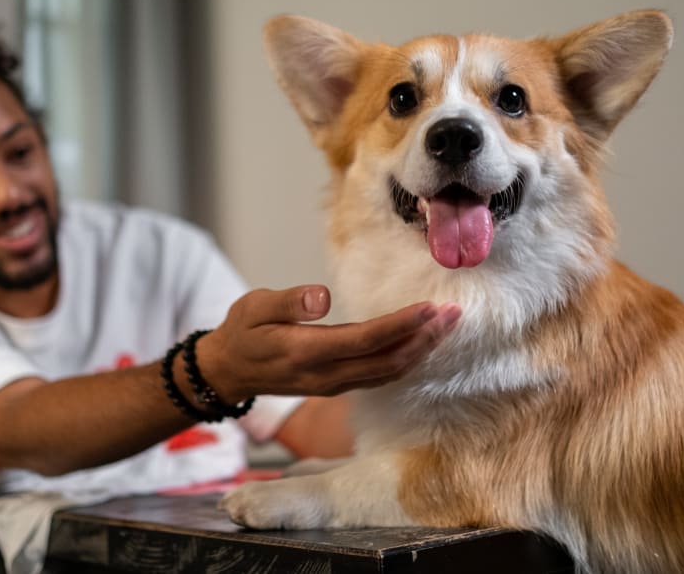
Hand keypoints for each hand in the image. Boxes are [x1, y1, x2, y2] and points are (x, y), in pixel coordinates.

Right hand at [195, 285, 460, 403]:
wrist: (229, 371)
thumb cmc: (242, 331)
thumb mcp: (253, 306)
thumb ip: (287, 302)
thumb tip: (322, 297)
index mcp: (305, 353)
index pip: (365, 340)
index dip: (400, 326)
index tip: (430, 308)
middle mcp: (326, 376)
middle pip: (388, 362)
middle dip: (424, 339)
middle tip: (455, 314)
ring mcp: (334, 386)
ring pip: (389, 373)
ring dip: (421, 351)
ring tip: (447, 326)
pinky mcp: (339, 386)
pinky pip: (382, 377)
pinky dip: (407, 360)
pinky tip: (423, 344)